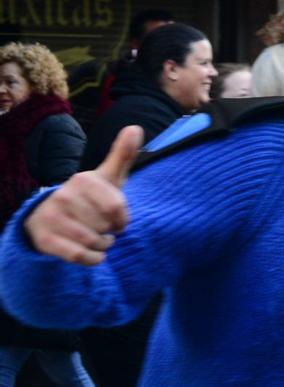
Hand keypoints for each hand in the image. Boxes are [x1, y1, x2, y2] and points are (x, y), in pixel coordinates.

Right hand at [25, 125, 140, 264]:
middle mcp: (64, 196)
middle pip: (106, 227)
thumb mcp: (108, 176)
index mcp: (83, 180)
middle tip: (101, 226)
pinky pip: (79, 256)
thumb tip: (136, 127)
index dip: (122, 220)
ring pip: (94, 243)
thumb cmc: (89, 196)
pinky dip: (92, 259)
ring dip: (102, 246)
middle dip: (110, 232)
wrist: (49, 215)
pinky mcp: (44, 239)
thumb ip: (123, 155)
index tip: (117, 219)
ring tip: (96, 237)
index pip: (116, 209)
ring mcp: (52, 217)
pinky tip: (93, 253)